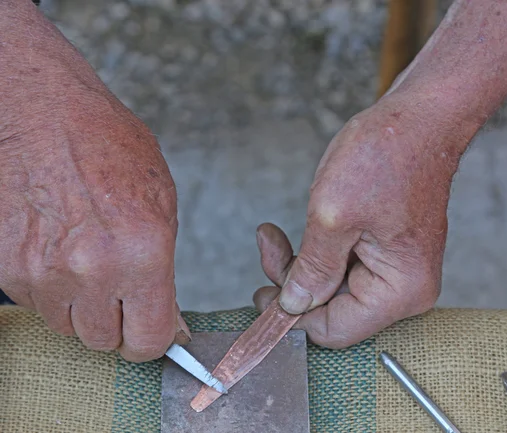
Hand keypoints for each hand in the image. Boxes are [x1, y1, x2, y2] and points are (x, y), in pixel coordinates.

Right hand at [0, 2, 187, 361]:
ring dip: (81, 307)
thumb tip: (168, 323)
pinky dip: (50, 289)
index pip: (148, 341)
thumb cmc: (109, 147)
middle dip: (116, 322)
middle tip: (119, 290)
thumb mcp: (161, 203)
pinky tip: (58, 249)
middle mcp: (91, 270)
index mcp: (142, 253)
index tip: (150, 329)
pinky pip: (35, 304)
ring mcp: (42, 271)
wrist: (42, 111)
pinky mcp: (7, 267)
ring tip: (86, 262)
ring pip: (66, 327)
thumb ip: (163, 273)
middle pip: (103, 342)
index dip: (152, 340)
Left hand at [252, 0, 506, 348]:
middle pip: (333, 310)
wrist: (419, 119)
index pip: (334, 329)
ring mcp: (399, 271)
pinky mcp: (390, 254)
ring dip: (302, 265)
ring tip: (273, 235)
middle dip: (294, 282)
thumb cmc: (387, 155)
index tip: (262, 293)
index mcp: (400, 290)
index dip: (292, 316)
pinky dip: (319, 253)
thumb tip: (294, 305)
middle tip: (268, 246)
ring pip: (334, 289)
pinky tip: (299, 232)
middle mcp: (405, 289)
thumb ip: (312, 269)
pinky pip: (346, 268)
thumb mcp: (332, 215)